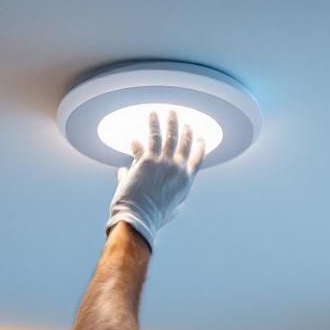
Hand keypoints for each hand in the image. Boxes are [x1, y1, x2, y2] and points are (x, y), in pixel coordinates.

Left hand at [106, 109, 205, 249]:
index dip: (200, 148)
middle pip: (185, 144)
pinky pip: (151, 137)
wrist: (139, 217)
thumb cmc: (150, 216)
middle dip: (185, 130)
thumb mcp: (165, 205)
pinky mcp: (149, 159)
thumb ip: (156, 188)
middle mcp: (178, 169)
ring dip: (169, 122)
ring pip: (170, 136)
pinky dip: (152, 126)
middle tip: (183, 122)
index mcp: (186, 182)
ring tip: (168, 112)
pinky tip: (151, 116)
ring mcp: (164, 163)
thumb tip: (129, 171)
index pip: (197, 160)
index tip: (201, 139)